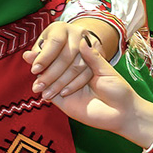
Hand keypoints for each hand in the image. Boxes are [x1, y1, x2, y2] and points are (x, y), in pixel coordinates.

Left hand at [24, 21, 105, 100]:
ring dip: (61, 83)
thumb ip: (36, 53)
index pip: (55, 42)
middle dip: (51, 74)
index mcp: (62, 28)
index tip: (34, 71)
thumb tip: (27, 57)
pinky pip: (87, 73)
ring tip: (47, 94)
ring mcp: (90, 44)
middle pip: (67, 56)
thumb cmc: (55, 45)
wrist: (77, 41)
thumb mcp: (44, 45)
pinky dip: (74, 85)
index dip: (44, 57)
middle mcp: (78, 33)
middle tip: (38, 88)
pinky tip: (63, 93)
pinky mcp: (99, 55)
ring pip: (77, 66)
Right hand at [28, 37, 152, 143]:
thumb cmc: (118, 90)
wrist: (122, 113)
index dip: (55, 50)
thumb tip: (82, 39)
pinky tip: (37, 83)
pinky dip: (44, 90)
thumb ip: (93, 57)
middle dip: (43, 61)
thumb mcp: (106, 70)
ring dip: (41, 74)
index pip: (66, 55)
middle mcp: (73, 76)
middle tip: (30, 54)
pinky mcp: (64, 103)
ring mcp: (67, 88)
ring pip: (50, 80)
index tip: (47, 40)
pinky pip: (52, 95)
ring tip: (30, 64)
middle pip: (54, 66)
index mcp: (84, 65)